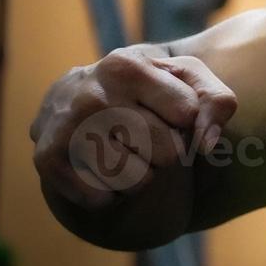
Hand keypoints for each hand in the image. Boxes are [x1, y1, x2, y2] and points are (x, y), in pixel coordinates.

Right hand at [31, 47, 237, 212]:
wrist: (77, 95)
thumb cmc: (149, 88)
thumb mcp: (189, 79)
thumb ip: (217, 101)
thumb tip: (206, 144)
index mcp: (127, 66)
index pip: (188, 114)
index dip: (188, 121)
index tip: (172, 113)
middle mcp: (92, 95)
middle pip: (168, 153)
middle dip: (169, 152)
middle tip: (149, 137)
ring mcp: (66, 128)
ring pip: (137, 181)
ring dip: (142, 176)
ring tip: (127, 152)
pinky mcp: (47, 160)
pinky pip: (103, 199)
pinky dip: (111, 193)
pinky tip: (103, 168)